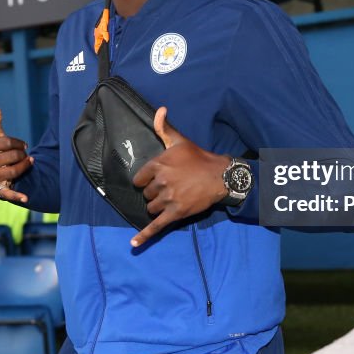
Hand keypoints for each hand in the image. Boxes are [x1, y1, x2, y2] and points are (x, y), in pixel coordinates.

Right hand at [0, 97, 31, 203]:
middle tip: (22, 156)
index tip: (23, 145)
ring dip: (24, 167)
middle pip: (13, 157)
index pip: (8, 142)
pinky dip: (17, 196)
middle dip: (22, 155)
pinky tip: (26, 197)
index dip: (19, 143)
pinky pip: (7, 193)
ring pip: (14, 171)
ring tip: (25, 164)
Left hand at [130, 106, 228, 246]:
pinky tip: (134, 244)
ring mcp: (168, 199)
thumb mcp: (180, 141)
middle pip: (146, 194)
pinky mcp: (176, 213)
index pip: (139, 179)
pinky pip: (156, 226)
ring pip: (151, 208)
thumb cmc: (198, 158)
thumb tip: (159, 110)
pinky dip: (144, 236)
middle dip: (154, 193)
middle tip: (169, 188)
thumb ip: (165, 128)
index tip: (155, 180)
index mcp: (159, 164)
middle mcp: (161, 182)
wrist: (220, 176)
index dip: (146, 180)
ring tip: (171, 200)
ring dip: (157, 206)